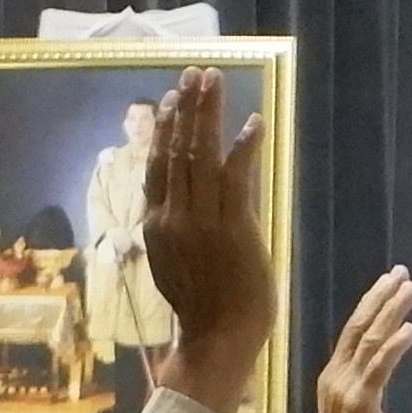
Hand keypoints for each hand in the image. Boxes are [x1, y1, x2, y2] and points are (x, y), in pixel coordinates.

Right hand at [137, 66, 277, 412]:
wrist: (218, 337)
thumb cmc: (203, 305)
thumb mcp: (174, 262)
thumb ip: (171, 228)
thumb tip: (169, 205)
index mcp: (156, 224)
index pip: (157, 165)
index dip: (165, 129)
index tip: (171, 99)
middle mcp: (173, 216)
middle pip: (177, 150)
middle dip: (186, 108)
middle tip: (195, 75)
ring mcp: (202, 221)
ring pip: (201, 156)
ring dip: (210, 115)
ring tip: (214, 83)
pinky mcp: (234, 229)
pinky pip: (238, 178)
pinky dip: (245, 148)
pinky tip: (254, 123)